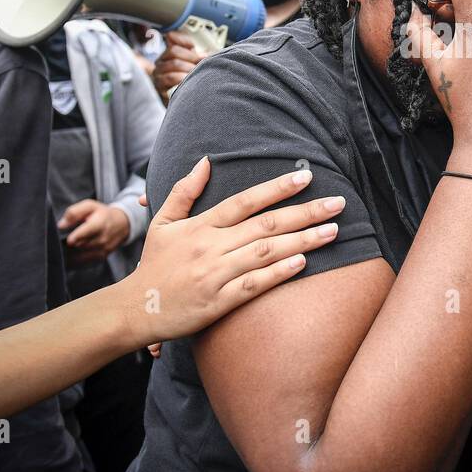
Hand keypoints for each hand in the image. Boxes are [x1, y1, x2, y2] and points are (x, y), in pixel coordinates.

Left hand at [59, 200, 131, 265]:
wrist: (122, 224)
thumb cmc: (102, 214)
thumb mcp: (90, 206)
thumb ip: (74, 212)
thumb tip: (61, 225)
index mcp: (99, 223)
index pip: (87, 232)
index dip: (77, 236)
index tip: (69, 240)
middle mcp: (103, 238)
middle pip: (81, 245)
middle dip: (70, 243)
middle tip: (64, 239)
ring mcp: (103, 249)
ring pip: (81, 254)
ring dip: (72, 251)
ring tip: (68, 245)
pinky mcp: (102, 257)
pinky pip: (84, 261)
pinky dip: (76, 258)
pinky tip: (73, 252)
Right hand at [120, 158, 344, 349]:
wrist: (133, 310)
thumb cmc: (153, 265)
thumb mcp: (162, 223)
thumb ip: (184, 191)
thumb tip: (206, 161)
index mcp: (201, 226)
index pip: (245, 201)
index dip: (277, 188)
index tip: (306, 177)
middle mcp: (210, 247)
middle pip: (265, 224)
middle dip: (305, 212)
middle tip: (339, 203)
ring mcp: (215, 274)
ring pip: (266, 252)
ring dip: (303, 240)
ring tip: (333, 231)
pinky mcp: (218, 302)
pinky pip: (254, 285)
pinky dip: (278, 273)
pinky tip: (302, 263)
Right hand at [152, 31, 204, 100]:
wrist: (183, 104)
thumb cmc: (190, 83)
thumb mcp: (194, 66)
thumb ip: (199, 57)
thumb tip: (208, 54)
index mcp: (170, 53)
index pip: (171, 37)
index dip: (183, 39)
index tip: (194, 46)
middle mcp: (161, 61)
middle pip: (173, 51)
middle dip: (191, 57)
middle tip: (200, 64)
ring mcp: (158, 73)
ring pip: (173, 64)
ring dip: (188, 68)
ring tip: (196, 75)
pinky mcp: (159, 86)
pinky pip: (170, 77)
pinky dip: (182, 78)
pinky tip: (189, 82)